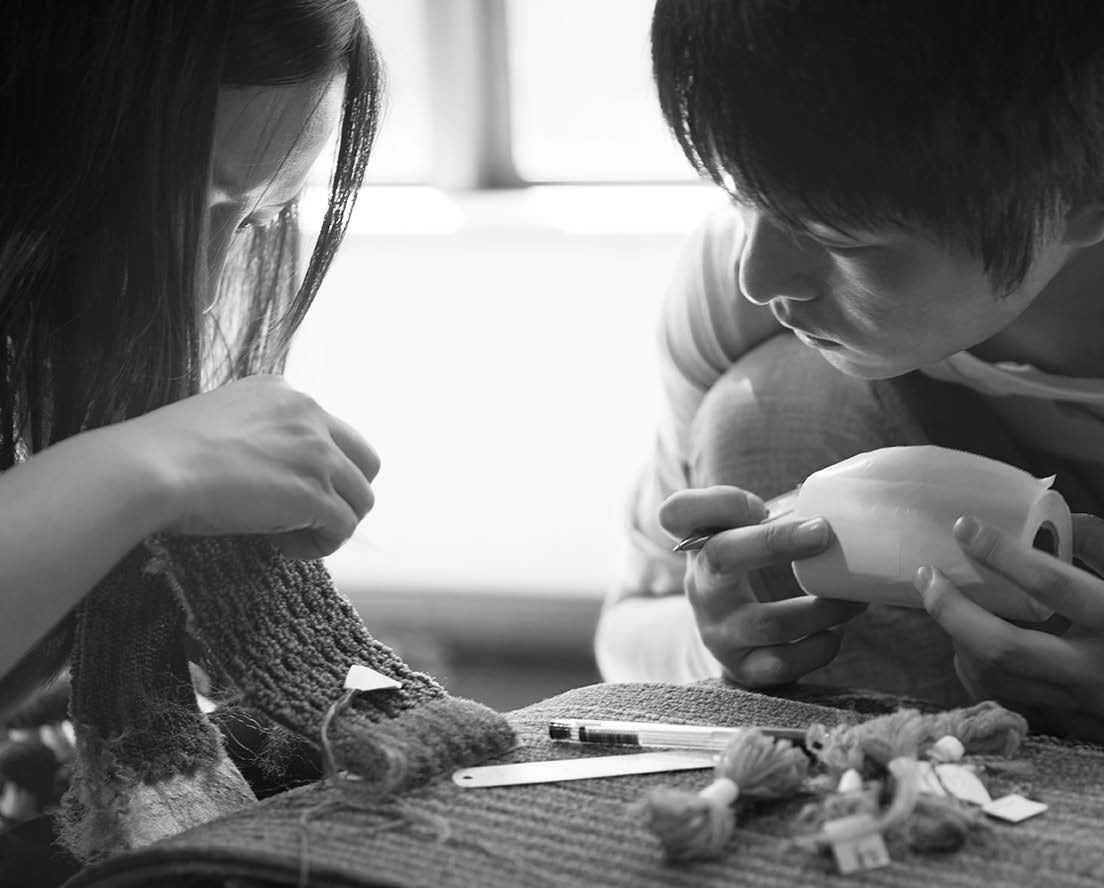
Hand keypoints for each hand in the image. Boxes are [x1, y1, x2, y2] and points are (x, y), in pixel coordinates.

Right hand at [126, 375, 379, 559]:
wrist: (150, 468)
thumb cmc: (166, 453)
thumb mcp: (221, 420)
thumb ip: (256, 432)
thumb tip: (268, 471)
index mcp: (285, 393)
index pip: (333, 433)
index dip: (319, 469)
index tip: (285, 490)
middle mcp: (310, 415)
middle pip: (365, 463)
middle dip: (344, 495)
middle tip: (307, 518)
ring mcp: (317, 454)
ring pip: (361, 499)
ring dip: (332, 524)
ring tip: (290, 537)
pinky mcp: (315, 493)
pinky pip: (343, 528)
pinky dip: (321, 545)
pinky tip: (286, 548)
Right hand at [660, 485, 865, 686]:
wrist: (732, 635)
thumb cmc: (749, 569)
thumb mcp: (742, 534)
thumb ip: (769, 510)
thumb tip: (827, 502)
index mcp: (699, 544)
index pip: (676, 512)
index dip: (717, 502)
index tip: (758, 506)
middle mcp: (701, 586)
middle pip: (721, 556)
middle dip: (775, 542)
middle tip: (823, 532)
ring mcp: (718, 631)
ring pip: (769, 622)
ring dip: (822, 608)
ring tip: (854, 597)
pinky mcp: (741, 668)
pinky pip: (783, 664)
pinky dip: (819, 648)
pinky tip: (834, 633)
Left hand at [917, 513, 1103, 740]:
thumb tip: (1062, 517)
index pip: (1051, 583)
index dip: (1002, 553)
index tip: (964, 526)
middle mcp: (1096, 670)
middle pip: (1003, 646)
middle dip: (953, 609)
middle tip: (928, 575)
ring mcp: (1081, 705)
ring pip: (995, 677)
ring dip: (957, 639)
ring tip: (942, 602)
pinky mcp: (1071, 725)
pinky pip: (1004, 699)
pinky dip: (975, 669)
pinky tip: (966, 643)